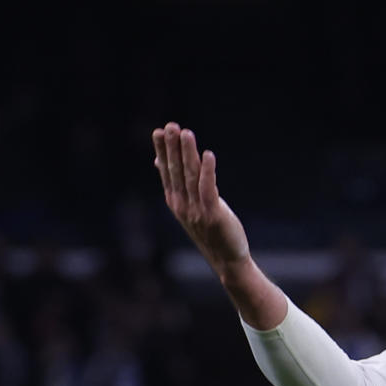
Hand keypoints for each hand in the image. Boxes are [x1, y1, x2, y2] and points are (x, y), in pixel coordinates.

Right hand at [152, 123, 249, 273]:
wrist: (227, 259)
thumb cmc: (210, 231)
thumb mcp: (188, 206)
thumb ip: (176, 184)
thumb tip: (158, 161)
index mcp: (175, 201)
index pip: (166, 170)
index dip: (163, 150)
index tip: (159, 131)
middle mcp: (182, 204)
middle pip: (175, 170)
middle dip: (172, 147)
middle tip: (170, 126)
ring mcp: (196, 210)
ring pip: (190, 176)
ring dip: (187, 153)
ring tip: (186, 133)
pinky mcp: (212, 215)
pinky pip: (208, 189)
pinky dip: (207, 171)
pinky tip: (208, 155)